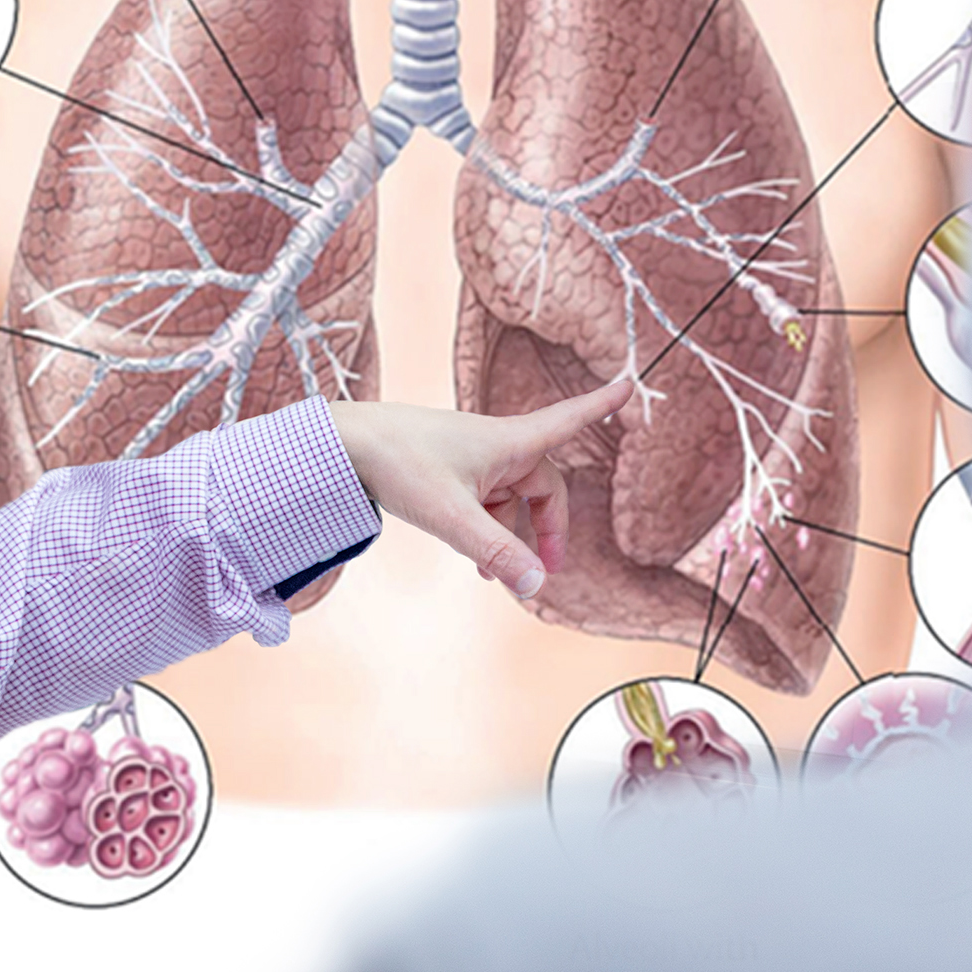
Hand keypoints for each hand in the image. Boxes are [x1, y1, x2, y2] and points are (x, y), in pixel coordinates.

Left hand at [328, 379, 633, 599]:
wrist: (343, 445)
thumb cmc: (399, 464)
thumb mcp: (453, 516)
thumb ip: (496, 552)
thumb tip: (536, 586)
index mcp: (509, 442)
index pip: (567, 420)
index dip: (599, 407)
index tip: (628, 385)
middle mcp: (495, 445)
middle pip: (543, 486)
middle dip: (548, 529)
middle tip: (547, 571)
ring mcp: (470, 457)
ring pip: (510, 499)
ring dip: (511, 536)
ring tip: (497, 576)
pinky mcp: (446, 469)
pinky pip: (483, 501)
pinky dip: (487, 530)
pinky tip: (474, 561)